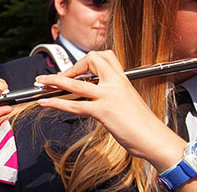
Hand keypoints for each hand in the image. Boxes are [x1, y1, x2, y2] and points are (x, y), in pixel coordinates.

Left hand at [34, 51, 185, 171]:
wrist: (156, 140)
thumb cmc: (144, 125)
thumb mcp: (129, 101)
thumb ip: (114, 94)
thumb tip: (97, 94)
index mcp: (123, 80)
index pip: (105, 56)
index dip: (88, 60)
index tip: (76, 71)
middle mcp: (116, 84)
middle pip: (91, 59)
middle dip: (71, 66)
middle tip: (57, 76)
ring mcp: (108, 97)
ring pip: (76, 83)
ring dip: (54, 81)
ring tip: (41, 82)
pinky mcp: (102, 112)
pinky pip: (74, 105)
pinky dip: (56, 103)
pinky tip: (45, 103)